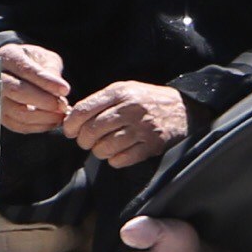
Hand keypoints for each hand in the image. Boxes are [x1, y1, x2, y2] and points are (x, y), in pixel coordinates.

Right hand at [0, 43, 69, 134]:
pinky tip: (52, 121)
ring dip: (43, 117)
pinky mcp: (0, 115)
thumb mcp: (45, 58)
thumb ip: (51, 71)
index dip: (45, 81)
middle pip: (17, 91)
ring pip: (18, 112)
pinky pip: (18, 126)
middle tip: (62, 105)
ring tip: (60, 114)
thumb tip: (59, 92)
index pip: (25, 69)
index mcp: (8, 56)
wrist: (18, 72)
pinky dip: (38, 126)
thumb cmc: (34, 62)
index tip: (65, 90)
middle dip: (44, 101)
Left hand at [60, 80, 188, 167]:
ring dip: (98, 151)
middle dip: (83, 140)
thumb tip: (71, 117)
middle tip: (85, 141)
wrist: (183, 109)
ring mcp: (142, 128)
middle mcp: (130, 109)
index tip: (69, 131)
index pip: (84, 110)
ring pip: (105, 147)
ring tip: (102, 147)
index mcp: (119, 92)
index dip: (70, 124)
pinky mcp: (152, 145)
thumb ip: (99, 101)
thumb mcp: (124, 90)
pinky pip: (122, 159)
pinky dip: (114, 160)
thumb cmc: (146, 100)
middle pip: (92, 130)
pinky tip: (116, 154)